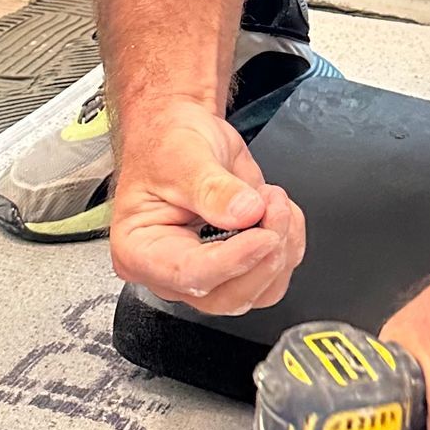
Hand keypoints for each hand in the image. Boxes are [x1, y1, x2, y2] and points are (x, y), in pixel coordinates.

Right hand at [110, 100, 305, 315]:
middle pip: (227, 296)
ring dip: (281, 247)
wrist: (183, 133)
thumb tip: (245, 212)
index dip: (232, 260)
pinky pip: (276, 273)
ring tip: (271, 198)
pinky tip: (276, 209)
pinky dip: (290, 242)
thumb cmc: (167, 145)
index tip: (262, 235)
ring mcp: (208, 271)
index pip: (189, 274)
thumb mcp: (183, 157)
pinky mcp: (238, 265)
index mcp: (140, 251)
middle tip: (272, 205)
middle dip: (263, 255)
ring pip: (259, 291)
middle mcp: (172, 271)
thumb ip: (212, 187)